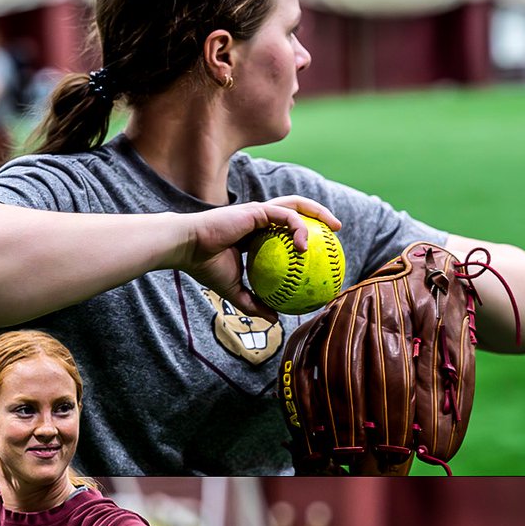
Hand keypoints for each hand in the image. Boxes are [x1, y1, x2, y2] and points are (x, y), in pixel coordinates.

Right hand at [178, 197, 342, 320]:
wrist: (188, 250)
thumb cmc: (206, 268)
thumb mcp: (235, 292)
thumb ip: (255, 304)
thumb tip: (275, 319)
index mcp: (255, 235)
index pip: (284, 230)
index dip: (303, 235)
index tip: (320, 250)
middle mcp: (259, 220)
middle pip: (295, 211)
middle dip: (319, 216)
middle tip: (336, 232)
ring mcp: (258, 212)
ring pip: (295, 206)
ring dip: (317, 213)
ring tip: (335, 227)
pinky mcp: (256, 210)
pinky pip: (285, 216)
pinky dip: (297, 228)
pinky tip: (305, 245)